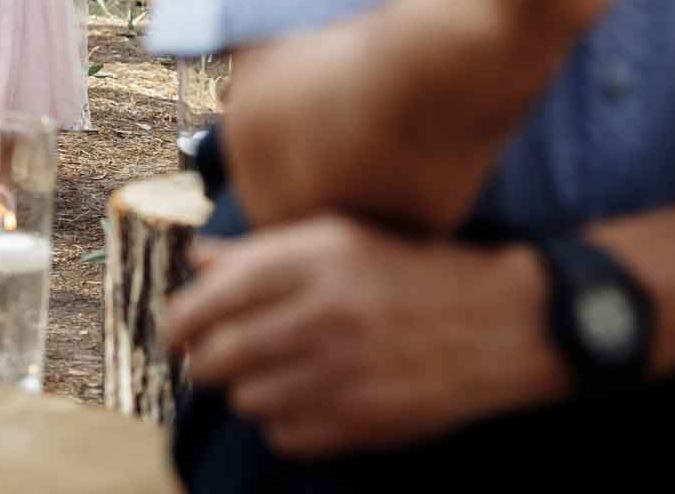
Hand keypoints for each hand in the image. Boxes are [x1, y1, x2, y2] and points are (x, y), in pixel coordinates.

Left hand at [165, 217, 557, 458]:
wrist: (498, 321)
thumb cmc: (407, 271)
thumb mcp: (338, 238)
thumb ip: (262, 251)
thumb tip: (198, 259)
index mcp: (309, 260)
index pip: (207, 302)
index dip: (178, 325)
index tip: (176, 335)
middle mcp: (321, 314)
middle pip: (217, 358)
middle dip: (207, 363)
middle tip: (216, 361)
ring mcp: (343, 372)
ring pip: (247, 401)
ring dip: (249, 393)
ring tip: (274, 376)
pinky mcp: (363, 420)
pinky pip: (285, 435)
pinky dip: (285, 424)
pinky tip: (309, 400)